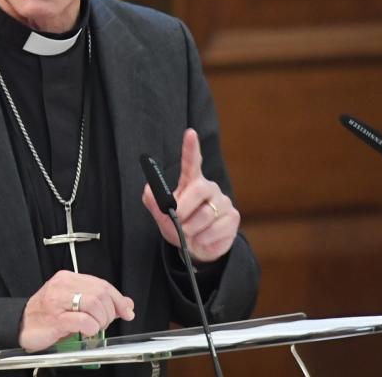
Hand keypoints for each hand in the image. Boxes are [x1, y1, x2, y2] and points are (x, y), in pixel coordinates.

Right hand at [18, 270, 134, 351]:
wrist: (20, 325)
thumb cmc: (47, 315)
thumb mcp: (74, 303)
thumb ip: (99, 301)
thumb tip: (126, 304)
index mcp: (68, 279)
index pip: (101, 284)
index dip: (118, 299)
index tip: (126, 311)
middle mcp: (63, 286)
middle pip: (101, 293)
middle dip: (110, 312)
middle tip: (104, 322)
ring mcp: (58, 302)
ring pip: (94, 304)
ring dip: (101, 320)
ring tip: (94, 328)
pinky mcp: (55, 319)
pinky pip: (83, 321)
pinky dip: (91, 328)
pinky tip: (87, 331)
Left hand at [142, 128, 239, 262]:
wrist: (198, 249)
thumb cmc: (180, 228)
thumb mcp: (163, 218)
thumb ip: (154, 205)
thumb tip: (148, 191)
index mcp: (191, 183)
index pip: (192, 162)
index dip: (190, 148)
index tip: (190, 133)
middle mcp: (209, 187)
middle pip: (199, 189)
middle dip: (184, 208)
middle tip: (177, 221)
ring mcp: (223, 201)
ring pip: (206, 214)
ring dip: (192, 229)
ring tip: (190, 233)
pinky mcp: (233, 217)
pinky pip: (216, 229)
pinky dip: (204, 239)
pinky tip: (203, 238)